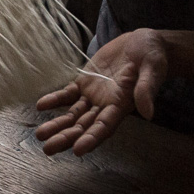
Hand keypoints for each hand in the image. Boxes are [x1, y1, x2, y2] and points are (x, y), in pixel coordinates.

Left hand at [34, 28, 168, 156]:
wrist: (142, 43)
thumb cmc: (153, 57)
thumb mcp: (153, 69)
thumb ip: (147, 89)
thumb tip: (148, 113)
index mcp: (122, 105)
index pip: (105, 126)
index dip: (91, 138)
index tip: (78, 151)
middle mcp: (106, 105)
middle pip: (84, 125)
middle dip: (67, 137)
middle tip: (48, 148)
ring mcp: (94, 94)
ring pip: (73, 113)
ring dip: (57, 124)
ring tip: (40, 135)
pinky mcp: (86, 81)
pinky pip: (68, 93)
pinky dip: (55, 99)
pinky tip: (41, 105)